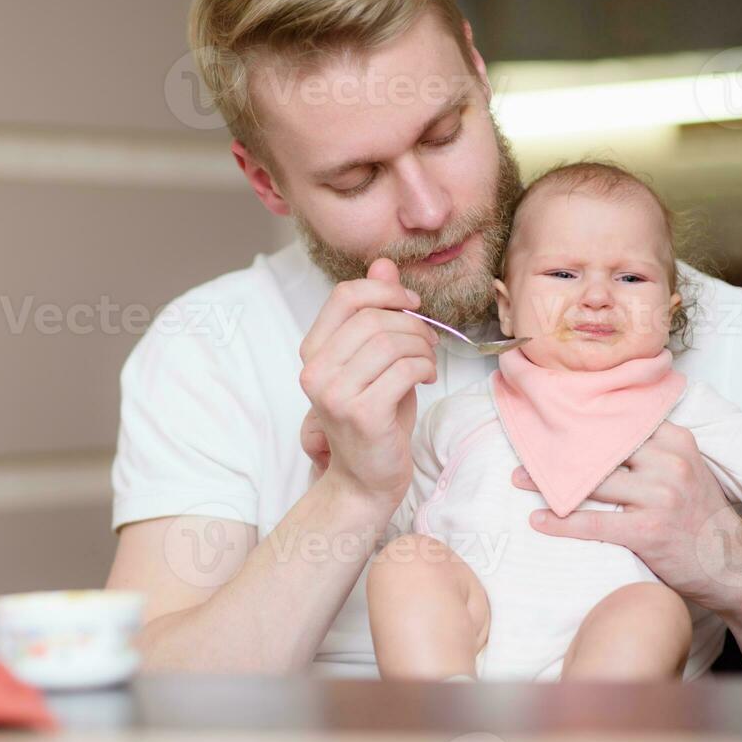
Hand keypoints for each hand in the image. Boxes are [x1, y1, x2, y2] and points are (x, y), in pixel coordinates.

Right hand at [298, 257, 437, 510]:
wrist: (366, 477)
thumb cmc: (374, 415)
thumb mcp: (374, 359)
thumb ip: (375, 312)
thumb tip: (382, 264)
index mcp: (313, 353)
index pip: (345, 296)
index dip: (385, 292)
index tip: (412, 304)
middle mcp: (315, 372)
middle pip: (373, 318)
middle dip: (412, 324)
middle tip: (428, 341)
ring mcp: (335, 394)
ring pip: (391, 342)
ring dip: (422, 346)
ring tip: (428, 361)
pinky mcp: (362, 414)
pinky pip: (404, 370)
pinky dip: (424, 368)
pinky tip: (425, 379)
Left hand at [528, 421, 741, 614]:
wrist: (735, 566)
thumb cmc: (700, 516)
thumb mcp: (686, 468)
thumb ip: (652, 449)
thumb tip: (602, 431)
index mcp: (676, 441)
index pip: (619, 422)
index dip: (581, 422)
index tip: (548, 419)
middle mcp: (668, 463)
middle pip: (600, 449)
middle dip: (558, 449)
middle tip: (522, 449)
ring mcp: (659, 497)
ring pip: (591, 483)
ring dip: (548, 482)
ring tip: (518, 480)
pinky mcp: (648, 531)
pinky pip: (593, 523)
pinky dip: (561, 522)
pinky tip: (538, 520)